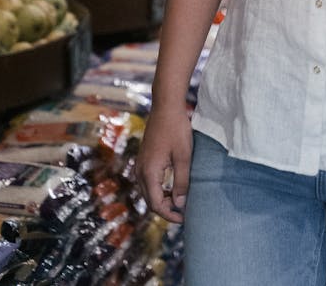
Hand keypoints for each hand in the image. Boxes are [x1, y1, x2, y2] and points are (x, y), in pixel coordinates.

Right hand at [136, 105, 192, 223]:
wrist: (166, 106)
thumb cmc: (177, 129)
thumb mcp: (183, 156)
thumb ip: (182, 182)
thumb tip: (179, 205)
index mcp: (149, 173)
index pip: (156, 205)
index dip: (170, 215)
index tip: (185, 219)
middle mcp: (140, 171)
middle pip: (151, 201)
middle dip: (166, 210)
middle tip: (184, 213)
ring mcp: (140, 164)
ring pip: (149, 192)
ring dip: (163, 199)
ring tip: (181, 200)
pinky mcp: (144, 159)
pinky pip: (149, 182)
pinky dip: (160, 189)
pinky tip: (173, 186)